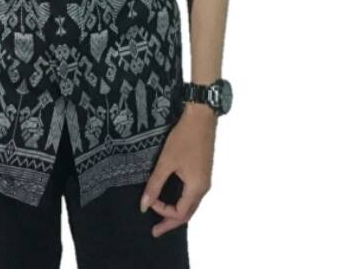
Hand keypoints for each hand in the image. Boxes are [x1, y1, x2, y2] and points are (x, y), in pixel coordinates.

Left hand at [140, 102, 216, 236]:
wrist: (201, 117)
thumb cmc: (183, 138)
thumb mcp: (166, 161)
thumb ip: (155, 184)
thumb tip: (144, 206)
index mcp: (196, 188)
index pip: (180, 213)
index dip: (163, 213)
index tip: (148, 205)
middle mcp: (204, 187)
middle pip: (188, 213)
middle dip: (171, 222)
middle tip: (156, 230)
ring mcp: (205, 179)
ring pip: (191, 204)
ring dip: (177, 211)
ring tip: (163, 216)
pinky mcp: (203, 170)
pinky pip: (193, 194)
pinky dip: (182, 201)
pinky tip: (172, 197)